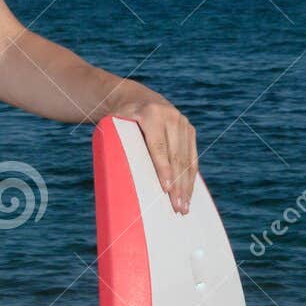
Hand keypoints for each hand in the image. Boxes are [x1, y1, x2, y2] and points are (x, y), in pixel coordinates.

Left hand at [107, 82, 197, 214]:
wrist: (137, 98)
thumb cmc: (120, 119)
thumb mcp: (114, 124)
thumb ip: (115, 142)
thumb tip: (113, 177)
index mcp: (151, 114)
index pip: (159, 147)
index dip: (163, 169)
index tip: (166, 189)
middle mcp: (171, 117)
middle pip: (176, 156)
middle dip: (177, 184)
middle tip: (177, 207)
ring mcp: (183, 122)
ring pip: (187, 159)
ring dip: (187, 185)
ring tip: (184, 206)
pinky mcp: (189, 130)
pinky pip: (192, 157)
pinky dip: (191, 177)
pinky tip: (189, 193)